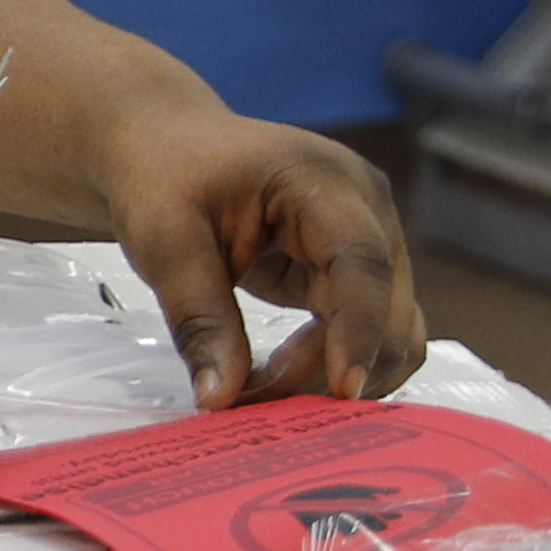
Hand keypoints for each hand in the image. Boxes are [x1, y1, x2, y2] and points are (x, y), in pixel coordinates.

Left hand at [99, 108, 424, 404]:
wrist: (162, 146)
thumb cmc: (161, 176)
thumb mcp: (164, 242)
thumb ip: (197, 319)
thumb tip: (220, 400)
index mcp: (322, 180)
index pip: (361, 260)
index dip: (359, 329)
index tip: (344, 390)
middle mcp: (364, 205)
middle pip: (386, 303)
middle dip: (336, 364)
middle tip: (262, 404)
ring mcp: (368, 235)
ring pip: (389, 325)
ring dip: (337, 369)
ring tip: (262, 390)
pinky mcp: (353, 266)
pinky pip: (364, 326)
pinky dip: (330, 360)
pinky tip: (277, 375)